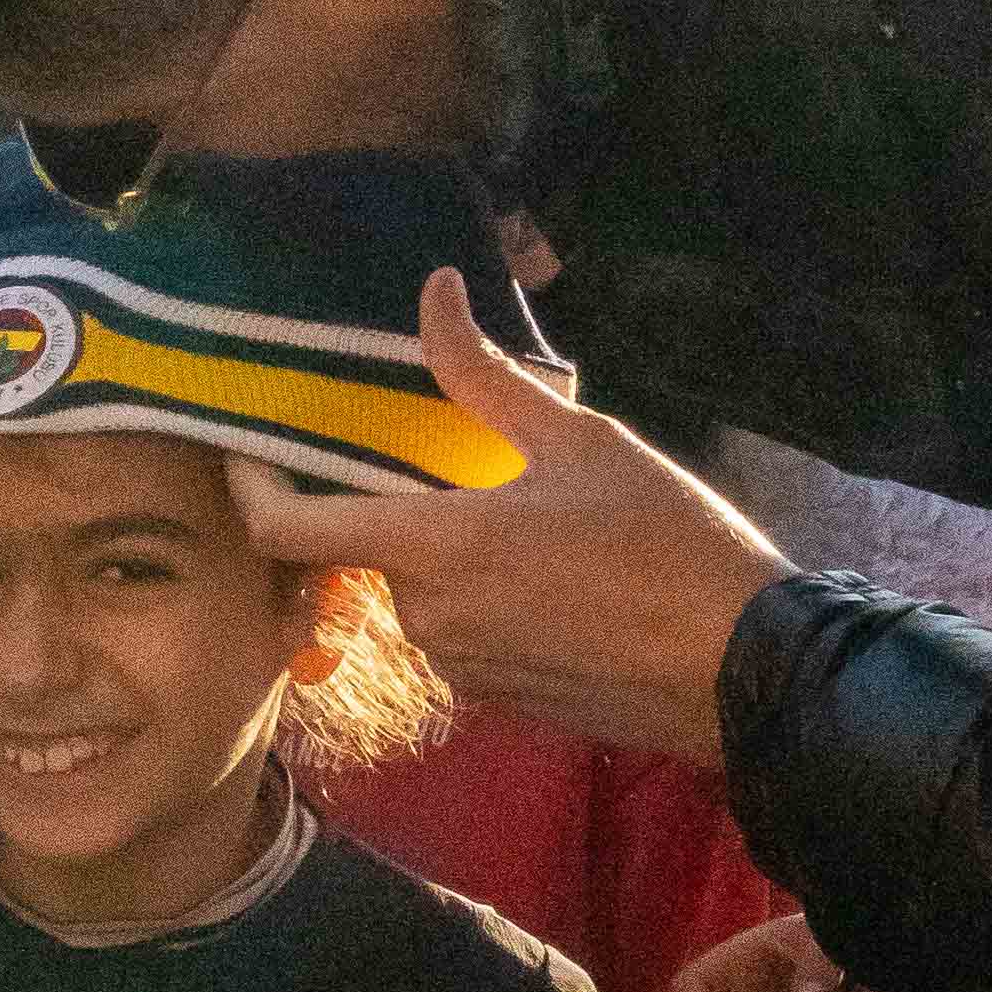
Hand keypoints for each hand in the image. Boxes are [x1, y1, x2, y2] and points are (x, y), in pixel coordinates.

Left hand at [226, 274, 787, 768]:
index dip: (249, 488)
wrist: (747, 670)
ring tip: (528, 518)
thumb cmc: (670, 545)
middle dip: (394, 504)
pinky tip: (551, 574)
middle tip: (453, 461)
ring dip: (445, 552)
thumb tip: (433, 292)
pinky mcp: (498, 700)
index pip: (288, 529)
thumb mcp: (581, 442)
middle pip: (366, 549)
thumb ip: (485, 375)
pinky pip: (461, 633)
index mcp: (435, 548)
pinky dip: (481, 597)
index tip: (243, 449)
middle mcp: (428, 617)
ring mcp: (461, 668)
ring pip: (418, 591)